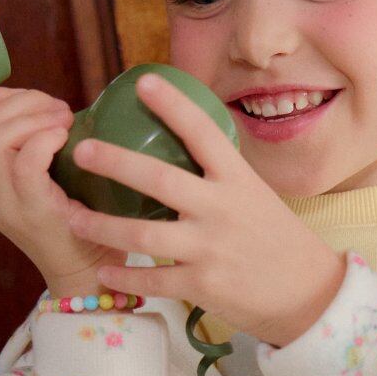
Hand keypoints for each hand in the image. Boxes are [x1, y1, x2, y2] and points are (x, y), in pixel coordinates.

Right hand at [0, 85, 128, 298]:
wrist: (85, 273)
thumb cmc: (73, 217)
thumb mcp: (39, 178)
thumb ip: (30, 145)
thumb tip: (50, 104)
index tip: (36, 102)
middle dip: (22, 101)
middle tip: (59, 110)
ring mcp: (3, 203)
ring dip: (35, 117)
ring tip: (65, 122)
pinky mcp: (31, 212)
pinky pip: (25, 163)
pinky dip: (45, 139)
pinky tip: (65, 139)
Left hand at [64, 73, 348, 346]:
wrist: (306, 293)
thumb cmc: (273, 238)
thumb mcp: (253, 194)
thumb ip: (217, 174)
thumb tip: (178, 139)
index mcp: (237, 180)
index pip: (203, 133)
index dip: (173, 106)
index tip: (144, 82)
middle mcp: (221, 209)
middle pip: (160, 180)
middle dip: (115, 163)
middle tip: (82, 150)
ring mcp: (210, 249)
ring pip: (144, 235)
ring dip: (102, 226)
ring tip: (70, 216)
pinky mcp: (203, 285)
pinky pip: (152, 280)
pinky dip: (124, 277)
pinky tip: (104, 270)